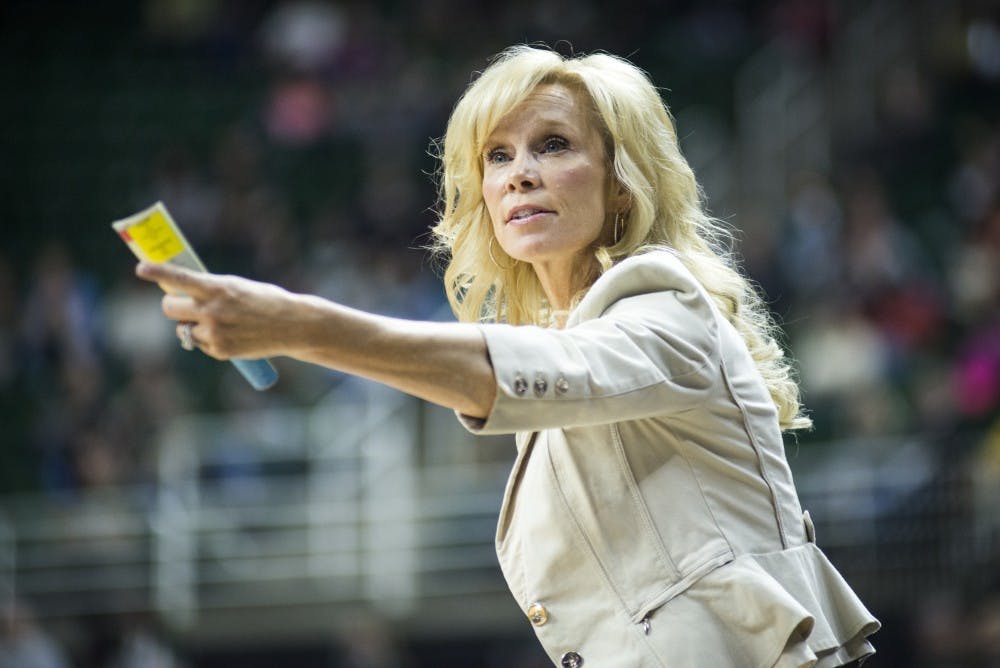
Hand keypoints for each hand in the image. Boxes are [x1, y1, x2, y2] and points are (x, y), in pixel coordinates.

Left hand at [136, 263, 296, 359]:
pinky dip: (207, 339)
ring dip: (191, 324)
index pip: (179, 278)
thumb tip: (180, 290)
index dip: (157, 272)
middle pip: (169, 307)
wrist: (292, 325)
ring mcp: (214, 332)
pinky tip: (230, 334)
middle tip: (182, 303)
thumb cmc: (265, 301)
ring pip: (182, 328)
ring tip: (217, 322)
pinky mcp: (219, 350)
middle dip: (173, 304)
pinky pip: (199, 343)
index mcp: (217, 288)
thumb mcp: (237, 286)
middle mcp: (212, 310)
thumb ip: (210, 289)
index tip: (141, 268)